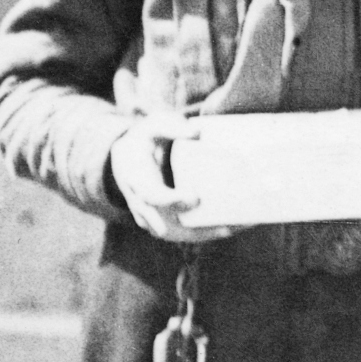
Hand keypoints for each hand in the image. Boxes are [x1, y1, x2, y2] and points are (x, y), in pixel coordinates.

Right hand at [108, 124, 238, 243]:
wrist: (125, 157)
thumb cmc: (145, 138)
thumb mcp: (154, 125)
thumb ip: (172, 127)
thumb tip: (197, 133)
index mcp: (137, 178)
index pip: (151, 196)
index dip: (171, 201)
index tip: (195, 198)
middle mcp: (140, 202)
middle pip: (164, 227)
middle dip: (194, 230)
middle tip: (226, 226)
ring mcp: (148, 216)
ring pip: (173, 235)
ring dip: (203, 236)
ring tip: (235, 228)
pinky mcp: (159, 221)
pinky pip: (178, 234)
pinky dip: (201, 234)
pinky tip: (228, 227)